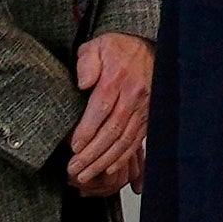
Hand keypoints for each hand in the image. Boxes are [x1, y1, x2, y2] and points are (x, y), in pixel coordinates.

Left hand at [63, 34, 156, 196]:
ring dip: (105, 161)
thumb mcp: (96, 46)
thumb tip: (83, 83)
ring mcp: (144, 108)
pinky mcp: (149, 117)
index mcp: (118, 78)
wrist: (146, 47)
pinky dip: (123, 157)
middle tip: (74, 168)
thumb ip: (86, 62)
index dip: (87, 130)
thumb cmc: (117, 49)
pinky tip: (110, 168)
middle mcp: (133, 95)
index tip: (73, 147)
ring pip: (125, 140)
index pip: (101, 108)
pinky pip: (137, 141)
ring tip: (86, 175)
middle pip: (112, 130)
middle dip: (92, 154)